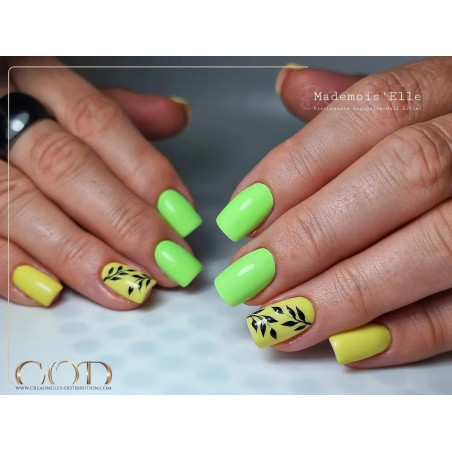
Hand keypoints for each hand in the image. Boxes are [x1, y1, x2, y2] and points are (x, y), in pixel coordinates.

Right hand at [1, 57, 202, 309]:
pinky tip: (53, 292)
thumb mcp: (67, 92)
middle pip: (68, 168)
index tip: (182, 216)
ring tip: (127, 287)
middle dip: (125, 222)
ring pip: (22, 206)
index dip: (145, 171)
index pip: (99, 123)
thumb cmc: (23, 106)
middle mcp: (2, 119)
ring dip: (80, 254)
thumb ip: (121, 109)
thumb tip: (177, 114)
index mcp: (37, 83)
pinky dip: (11, 269)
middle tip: (167, 263)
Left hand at [214, 57, 451, 366]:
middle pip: (399, 176)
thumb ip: (354, 98)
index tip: (241, 215)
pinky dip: (410, 331)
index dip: (296, 167)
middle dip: (312, 235)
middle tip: (250, 278)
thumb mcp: (419, 98)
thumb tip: (292, 85)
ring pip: (436, 243)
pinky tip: (348, 346)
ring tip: (282, 321)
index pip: (369, 113)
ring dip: (348, 292)